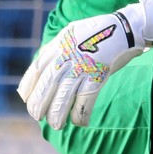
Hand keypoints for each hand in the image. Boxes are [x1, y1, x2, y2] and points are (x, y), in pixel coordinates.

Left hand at [17, 0, 152, 129]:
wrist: (126, 27)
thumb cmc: (100, 33)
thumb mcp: (72, 34)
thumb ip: (57, 48)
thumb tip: (41, 66)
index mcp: (59, 45)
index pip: (37, 68)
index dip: (29, 86)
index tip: (25, 98)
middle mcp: (68, 55)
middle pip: (47, 84)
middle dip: (39, 104)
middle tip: (37, 117)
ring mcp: (83, 66)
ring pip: (64, 95)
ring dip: (57, 114)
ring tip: (56, 126)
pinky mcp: (99, 75)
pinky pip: (85, 100)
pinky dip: (81, 115)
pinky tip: (80, 123)